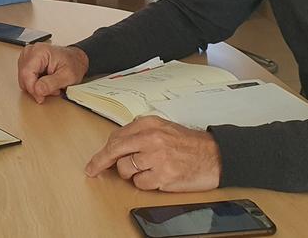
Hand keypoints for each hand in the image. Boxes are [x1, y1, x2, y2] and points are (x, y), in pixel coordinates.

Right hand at [17, 43, 88, 102]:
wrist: (75, 59)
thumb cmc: (73, 64)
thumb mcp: (68, 76)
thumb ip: (52, 84)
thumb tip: (37, 90)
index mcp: (39, 51)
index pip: (26, 74)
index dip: (32, 89)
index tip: (41, 98)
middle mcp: (30, 51)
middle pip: (23, 77)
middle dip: (36, 88)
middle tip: (52, 90)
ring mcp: (27, 56)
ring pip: (23, 79)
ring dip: (36, 87)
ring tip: (51, 85)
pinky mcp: (26, 62)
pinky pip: (25, 78)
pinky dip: (34, 84)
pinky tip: (45, 81)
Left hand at [84, 116, 220, 191]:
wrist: (215, 156)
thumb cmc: (189, 144)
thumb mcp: (163, 128)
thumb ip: (140, 133)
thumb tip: (116, 145)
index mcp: (149, 125)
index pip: (117, 137)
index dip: (104, 150)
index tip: (96, 159)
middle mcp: (151, 139)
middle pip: (115, 151)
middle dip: (100, 162)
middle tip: (92, 170)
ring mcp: (157, 158)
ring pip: (126, 169)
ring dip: (131, 173)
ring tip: (147, 169)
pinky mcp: (163, 176)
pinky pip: (140, 183)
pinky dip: (144, 183)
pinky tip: (156, 177)